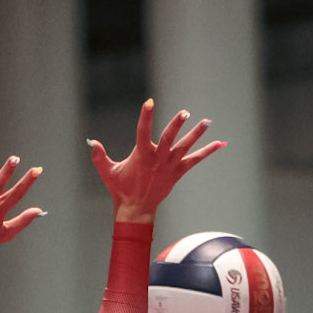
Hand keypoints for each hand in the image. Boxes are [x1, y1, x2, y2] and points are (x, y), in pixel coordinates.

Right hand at [87, 100, 225, 222]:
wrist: (136, 210)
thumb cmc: (120, 189)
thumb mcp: (108, 172)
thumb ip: (100, 156)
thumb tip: (92, 142)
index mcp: (142, 155)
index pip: (143, 131)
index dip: (146, 116)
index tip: (150, 102)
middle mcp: (158, 158)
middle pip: (169, 138)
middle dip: (176, 125)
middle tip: (185, 112)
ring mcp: (169, 165)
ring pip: (185, 147)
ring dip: (196, 134)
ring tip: (207, 121)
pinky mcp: (177, 172)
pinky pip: (195, 160)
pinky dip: (207, 151)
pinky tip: (220, 144)